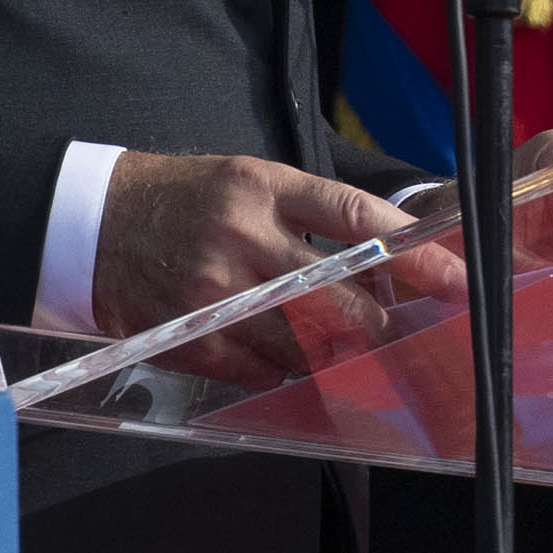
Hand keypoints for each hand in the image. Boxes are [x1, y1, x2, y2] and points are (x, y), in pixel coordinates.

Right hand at [93, 151, 413, 341]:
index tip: (456, 277)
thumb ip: (316, 217)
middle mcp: (240, 237)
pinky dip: (283, 371)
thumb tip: (388, 262)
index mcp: (265, 187)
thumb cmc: (192, 199)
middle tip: (402, 334)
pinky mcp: (188, 337)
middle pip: (335, 295)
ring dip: (334, 353)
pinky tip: (285, 357)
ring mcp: (211, 292)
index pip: (356, 219)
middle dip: (379, 323)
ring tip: (345, 349)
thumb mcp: (255, 180)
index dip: (414, 253)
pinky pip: (257, 372)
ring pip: (302, 343)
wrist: (96, 223)